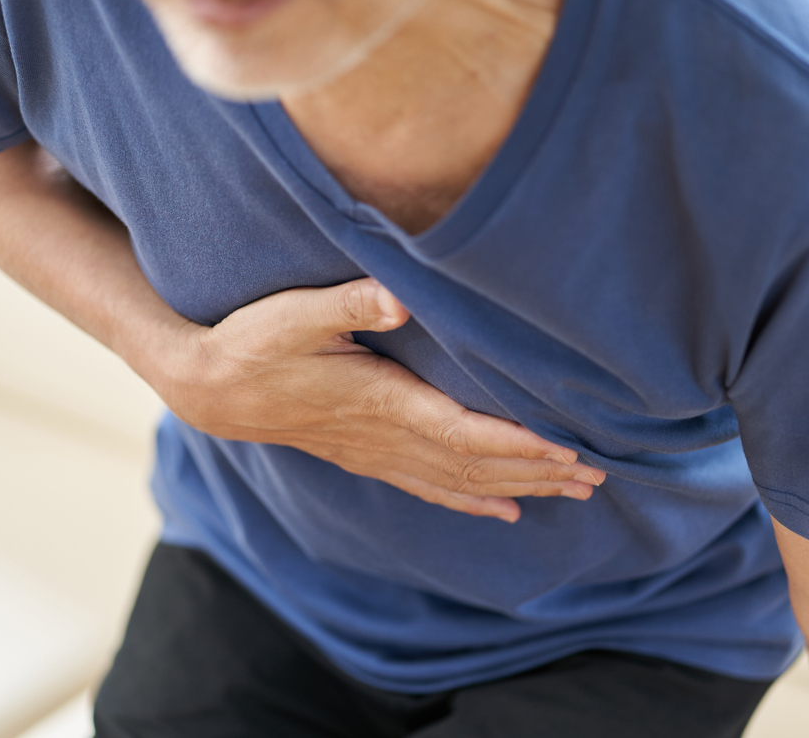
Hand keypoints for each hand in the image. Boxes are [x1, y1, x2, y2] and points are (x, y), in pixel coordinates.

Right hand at [159, 278, 604, 521]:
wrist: (212, 389)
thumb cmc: (253, 343)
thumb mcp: (293, 313)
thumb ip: (348, 304)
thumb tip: (397, 298)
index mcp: (379, 401)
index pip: (462, 431)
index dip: (517, 443)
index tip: (568, 450)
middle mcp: (385, 437)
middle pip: (475, 464)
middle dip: (538, 470)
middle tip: (597, 476)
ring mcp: (377, 454)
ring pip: (460, 481)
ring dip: (518, 487)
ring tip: (572, 493)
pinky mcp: (367, 458)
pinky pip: (431, 488)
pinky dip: (473, 500)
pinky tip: (505, 511)